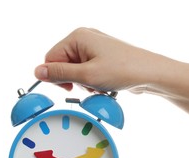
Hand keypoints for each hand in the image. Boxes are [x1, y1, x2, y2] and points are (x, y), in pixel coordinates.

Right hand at [34, 27, 160, 93]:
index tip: (69, 88)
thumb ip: (60, 74)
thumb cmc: (123, 70)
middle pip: (63, 65)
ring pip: (76, 71)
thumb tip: (37, 72)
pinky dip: (94, 82)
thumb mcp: (87, 75)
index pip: (51, 58)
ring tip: (101, 85)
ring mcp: (95, 49)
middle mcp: (85, 39)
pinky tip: (106, 84)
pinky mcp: (103, 58)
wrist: (150, 73)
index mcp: (77, 37)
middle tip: (90, 85)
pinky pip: (88, 73)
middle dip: (74, 80)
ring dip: (86, 83)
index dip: (57, 76)